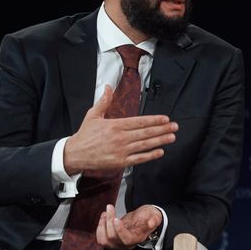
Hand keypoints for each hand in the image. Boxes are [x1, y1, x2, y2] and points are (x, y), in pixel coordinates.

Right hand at [63, 85, 178, 174]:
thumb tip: (108, 87)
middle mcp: (120, 138)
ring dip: (160, 140)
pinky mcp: (120, 162)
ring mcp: (121, 150)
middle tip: (175, 126)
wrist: (75, 154)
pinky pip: (139, 158)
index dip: (154, 120)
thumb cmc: (85, 135)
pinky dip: (150, 155)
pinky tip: (160, 151)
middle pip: (145, 132)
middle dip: (162, 129)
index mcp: (115, 125)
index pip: (139, 121)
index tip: (165, 118)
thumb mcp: (93, 115)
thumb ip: (104, 101)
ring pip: (145, 145)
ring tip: (171, 137)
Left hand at [96, 204, 162, 249]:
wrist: (143, 220)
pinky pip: (100, 239)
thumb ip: (154, 219)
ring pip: (104, 240)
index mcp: (136, 239)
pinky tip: (104, 217)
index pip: (125, 239)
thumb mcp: (154, 216)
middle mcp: (125, 244)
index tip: (116, 218)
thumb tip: (151, 223)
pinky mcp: (110, 240)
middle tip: (110, 207)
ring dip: (101, 225)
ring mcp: (117, 244)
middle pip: (112, 238)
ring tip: (105, 213)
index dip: (119, 230)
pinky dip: (99, 227)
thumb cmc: (148, 217)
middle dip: (109, 221)